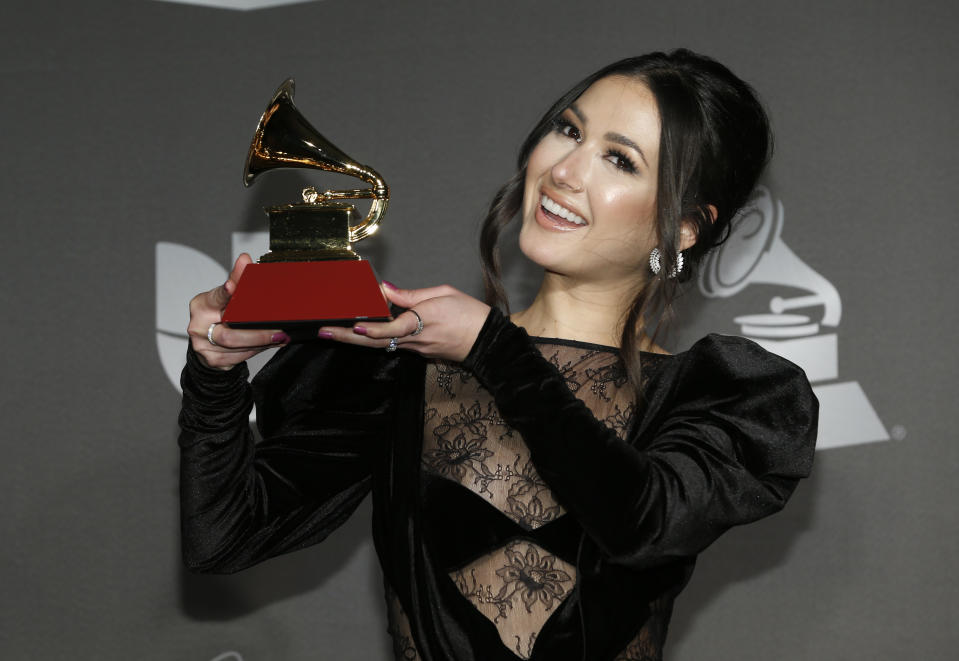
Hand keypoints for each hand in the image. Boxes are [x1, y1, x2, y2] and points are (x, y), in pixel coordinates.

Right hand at [187, 253, 288, 369]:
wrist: (205, 341)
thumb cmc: (217, 316)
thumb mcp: (225, 297)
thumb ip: (236, 281)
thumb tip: (245, 259)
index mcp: (202, 305)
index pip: (216, 298)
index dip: (225, 293)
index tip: (232, 285)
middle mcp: (198, 326)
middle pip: (229, 334)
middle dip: (257, 334)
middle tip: (278, 332)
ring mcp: (203, 346)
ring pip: (237, 348)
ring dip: (261, 343)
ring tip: (278, 337)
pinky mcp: (212, 360)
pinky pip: (238, 358)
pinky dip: (255, 351)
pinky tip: (266, 345)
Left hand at [317, 283, 490, 362]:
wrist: (487, 342)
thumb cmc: (470, 315)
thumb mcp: (443, 294)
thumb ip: (411, 294)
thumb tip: (386, 290)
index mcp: (423, 322)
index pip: (393, 327)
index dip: (373, 327)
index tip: (356, 325)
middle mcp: (415, 340)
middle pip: (375, 340)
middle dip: (347, 337)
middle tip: (324, 332)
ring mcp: (415, 348)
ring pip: (380, 344)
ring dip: (354, 339)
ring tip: (332, 333)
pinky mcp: (418, 351)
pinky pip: (392, 344)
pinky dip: (373, 338)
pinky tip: (359, 332)